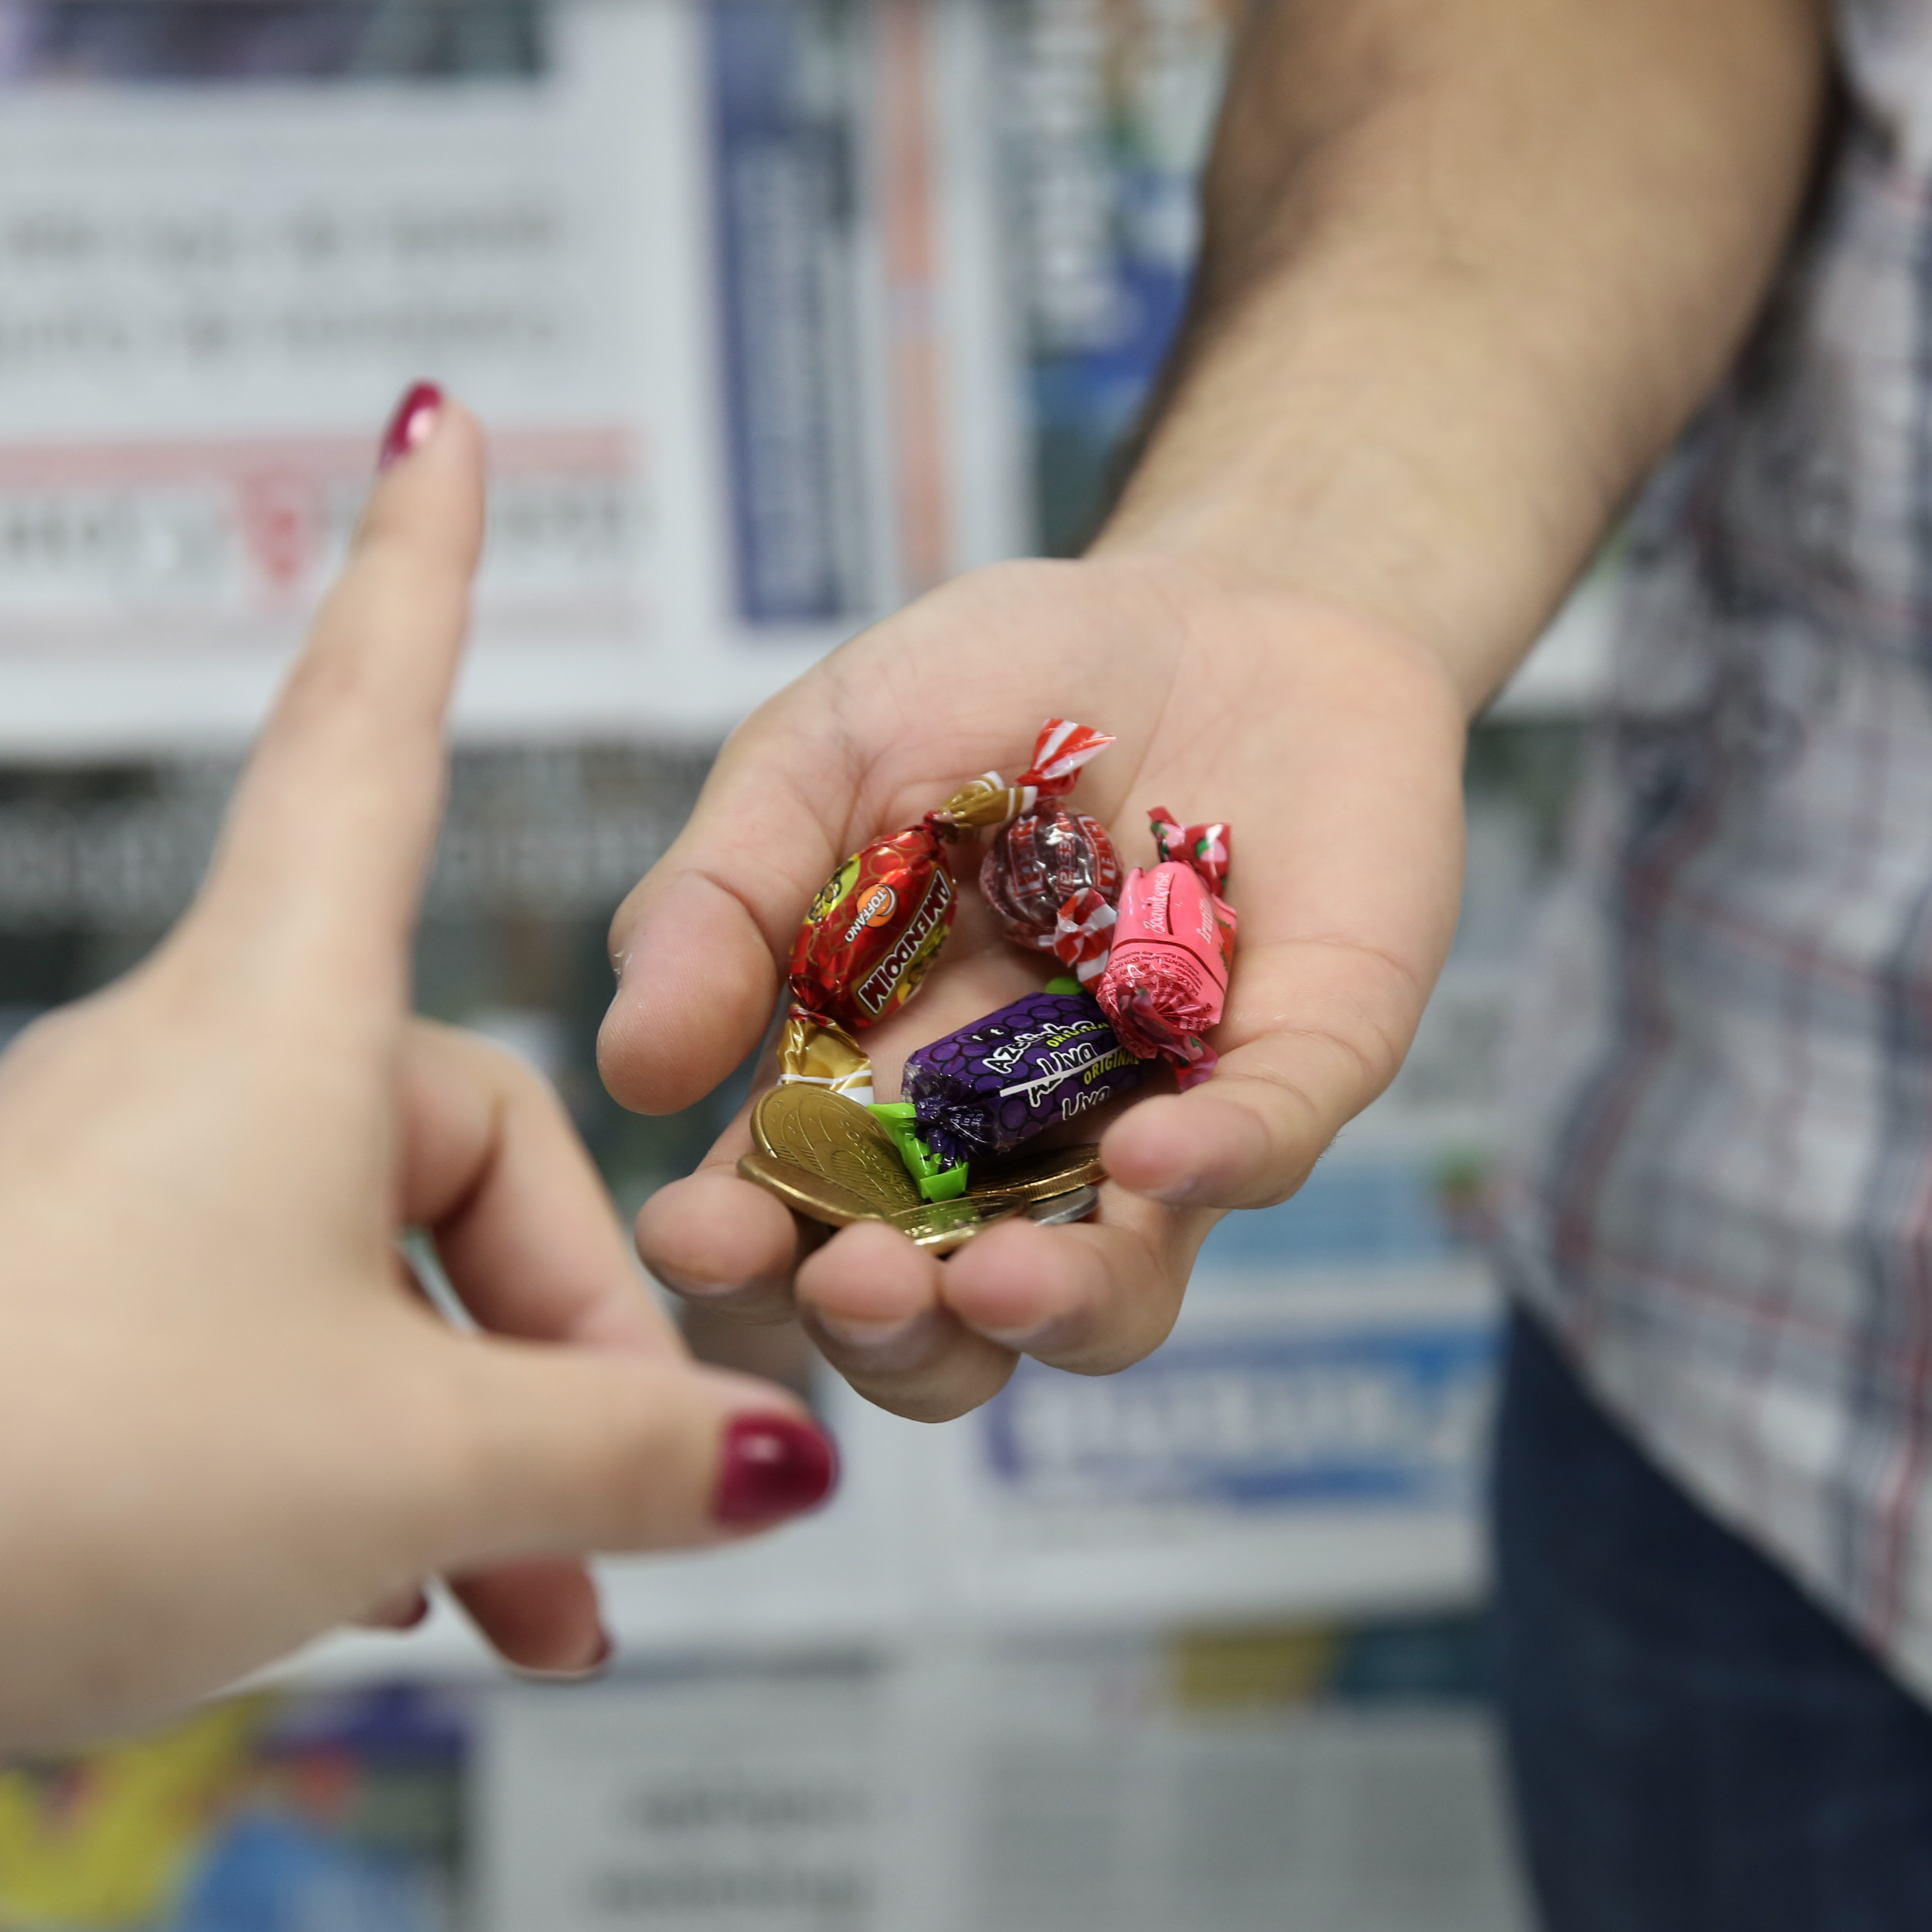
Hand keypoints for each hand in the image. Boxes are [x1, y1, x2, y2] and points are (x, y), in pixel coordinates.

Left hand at [0, 393, 833, 1818]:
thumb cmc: (73, 1481)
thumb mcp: (415, 1469)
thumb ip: (624, 1456)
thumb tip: (779, 1466)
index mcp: (277, 1022)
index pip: (376, 733)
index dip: (424, 575)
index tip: (439, 426)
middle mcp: (187, 1073)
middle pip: (451, 1142)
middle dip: (563, 1347)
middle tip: (615, 1536)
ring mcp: (104, 1196)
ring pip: (363, 1280)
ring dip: (470, 1447)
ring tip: (534, 1615)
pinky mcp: (44, 1317)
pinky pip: (258, 1348)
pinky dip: (353, 1465)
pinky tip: (398, 1600)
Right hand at [601, 550, 1468, 1419]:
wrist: (1221, 595)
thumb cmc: (1001, 685)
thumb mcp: (821, 754)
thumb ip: (722, 898)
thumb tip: (630, 1071)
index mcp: (866, 1090)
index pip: (787, 1227)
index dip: (739, 1259)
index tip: (696, 1234)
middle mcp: (1008, 1148)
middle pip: (940, 1322)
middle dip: (887, 1336)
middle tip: (851, 1281)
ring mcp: (1157, 1119)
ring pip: (1111, 1299)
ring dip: (1046, 1310)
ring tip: (990, 1280)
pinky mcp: (1301, 1066)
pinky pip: (1267, 1147)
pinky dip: (1213, 1163)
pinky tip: (1154, 1152)